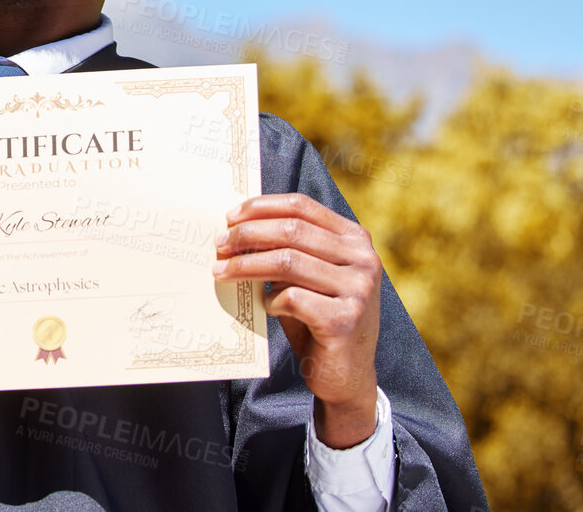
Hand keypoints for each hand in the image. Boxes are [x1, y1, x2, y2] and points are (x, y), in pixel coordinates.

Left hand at [213, 193, 382, 447]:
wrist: (346, 375)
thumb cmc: (318, 319)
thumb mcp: (308, 277)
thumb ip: (287, 250)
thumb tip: (235, 228)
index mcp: (355, 240)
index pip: (302, 206)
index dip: (262, 207)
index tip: (230, 216)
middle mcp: (363, 260)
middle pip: (291, 231)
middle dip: (247, 235)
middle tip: (218, 244)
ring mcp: (358, 290)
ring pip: (287, 262)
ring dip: (246, 266)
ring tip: (220, 271)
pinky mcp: (345, 320)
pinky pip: (292, 298)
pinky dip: (271, 300)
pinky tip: (266, 306)